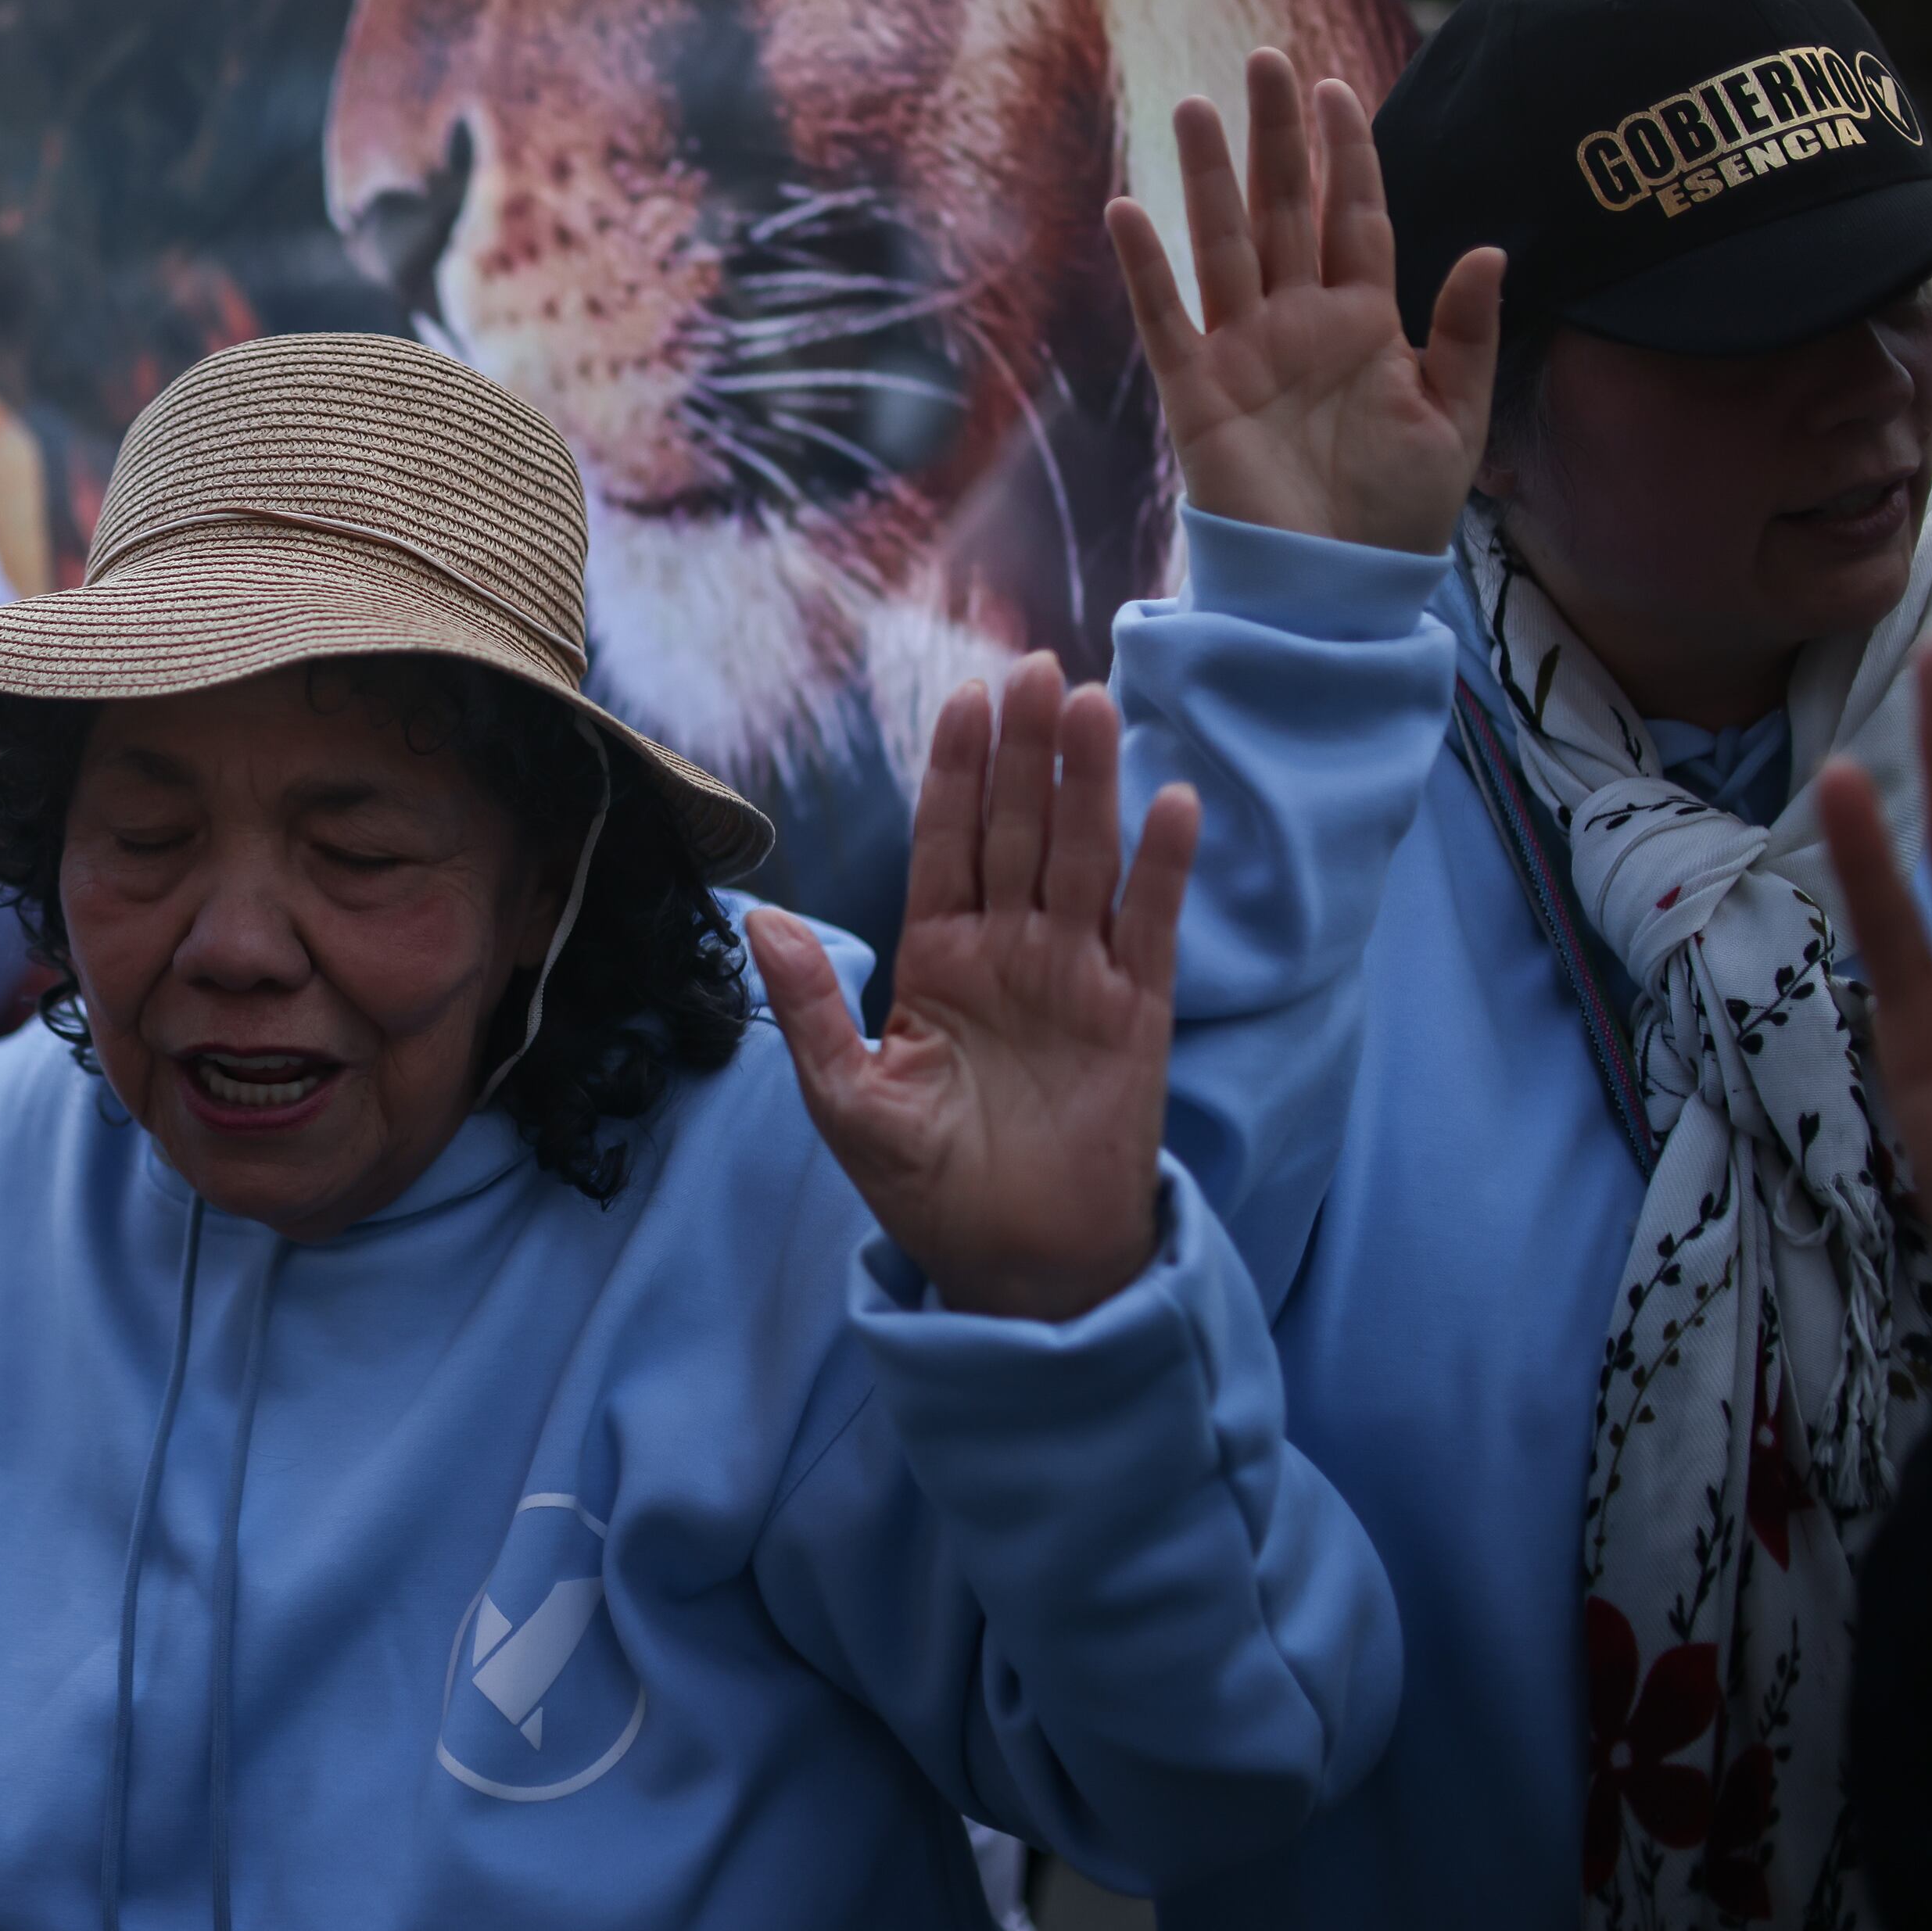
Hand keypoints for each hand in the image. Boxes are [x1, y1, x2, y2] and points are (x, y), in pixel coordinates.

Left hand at [754, 655, 1200, 1320]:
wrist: (1016, 1265)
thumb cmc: (929, 1186)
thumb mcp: (847, 1099)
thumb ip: (811, 1006)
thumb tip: (760, 917)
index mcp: (940, 959)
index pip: (947, 843)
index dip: (957, 771)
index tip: (965, 698)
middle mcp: (1010, 951)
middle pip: (1018, 829)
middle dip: (1025, 751)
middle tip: (1036, 665)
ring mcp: (1076, 976)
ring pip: (1083, 858)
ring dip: (1089, 784)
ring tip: (1090, 706)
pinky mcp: (1134, 1015)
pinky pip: (1148, 928)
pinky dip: (1161, 868)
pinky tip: (1170, 803)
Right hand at [1105, 48, 1503, 554]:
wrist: (1339, 590)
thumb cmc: (1400, 515)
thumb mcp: (1459, 419)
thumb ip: (1467, 335)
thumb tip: (1489, 248)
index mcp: (1366, 324)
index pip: (1355, 218)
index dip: (1347, 154)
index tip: (1336, 88)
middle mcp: (1299, 324)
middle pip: (1285, 210)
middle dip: (1276, 136)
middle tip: (1264, 59)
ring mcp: (1245, 353)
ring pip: (1226, 245)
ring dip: (1210, 176)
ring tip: (1195, 105)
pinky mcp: (1199, 395)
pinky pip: (1167, 319)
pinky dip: (1146, 268)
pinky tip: (1128, 209)